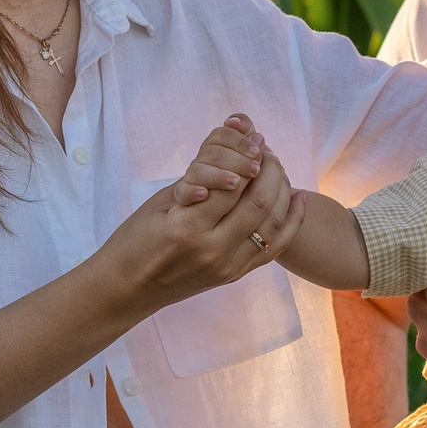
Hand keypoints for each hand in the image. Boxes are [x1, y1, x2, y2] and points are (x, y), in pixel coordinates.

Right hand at [92, 118, 297, 314]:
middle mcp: (212, 249)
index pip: (232, 183)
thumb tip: (234, 154)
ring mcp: (227, 267)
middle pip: (258, 201)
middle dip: (268, 169)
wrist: (128, 289)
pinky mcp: (235, 275)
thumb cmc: (135, 239)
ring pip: (272, 223)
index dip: (246, 156)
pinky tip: (298, 197)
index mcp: (187, 226)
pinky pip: (275, 247)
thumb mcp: (161, 202)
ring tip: (277, 167)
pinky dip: (292, 220)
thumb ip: (199, 180)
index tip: (253, 138)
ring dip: (281, 189)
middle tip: (267, 150)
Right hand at [171, 114, 269, 205]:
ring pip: (197, 171)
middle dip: (237, 160)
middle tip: (255, 170)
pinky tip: (203, 194)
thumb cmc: (235, 180)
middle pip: (212, 152)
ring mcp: (191, 178)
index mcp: (216, 147)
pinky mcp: (182, 196)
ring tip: (236, 183)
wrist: (201, 202)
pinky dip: (191, 191)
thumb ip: (249, 143)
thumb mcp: (246, 161)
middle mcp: (202, 160)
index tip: (257, 152)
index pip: (222, 135)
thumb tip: (255, 134)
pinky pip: (181, 192)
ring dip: (218, 176)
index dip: (240, 140)